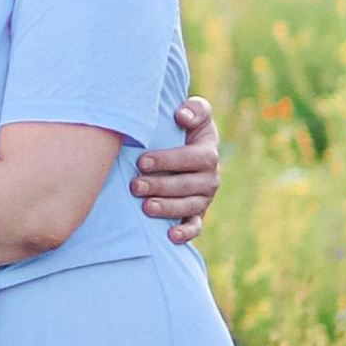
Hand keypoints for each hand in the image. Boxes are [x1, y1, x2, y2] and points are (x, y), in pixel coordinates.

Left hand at [135, 95, 219, 243]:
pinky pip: (195, 226)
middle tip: (135, 186)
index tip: (142, 162)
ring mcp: (204, 198)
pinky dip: (185, 233)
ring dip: (168, 208)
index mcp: (208, 153)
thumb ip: (195, 109)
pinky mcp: (197, 215)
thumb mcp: (194, 113)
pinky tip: (170, 236)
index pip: (193, 158)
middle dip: (161, 186)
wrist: (184, 148)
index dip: (168, 160)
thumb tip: (182, 116)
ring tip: (146, 207)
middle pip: (188, 185)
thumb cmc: (182, 128)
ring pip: (189, 206)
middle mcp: (210, 177)